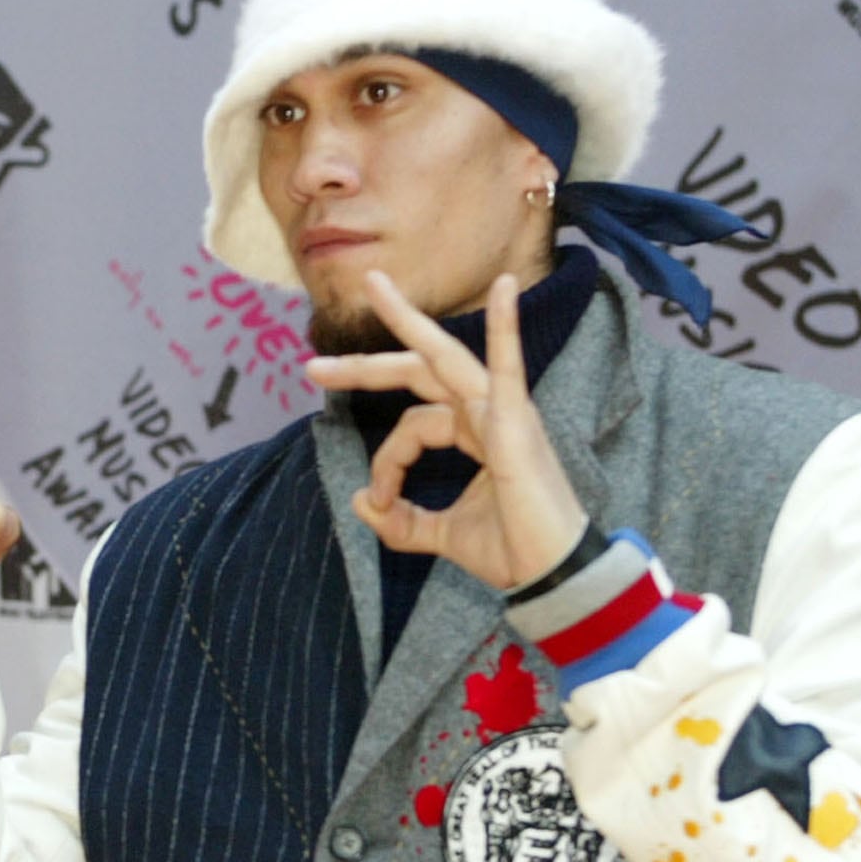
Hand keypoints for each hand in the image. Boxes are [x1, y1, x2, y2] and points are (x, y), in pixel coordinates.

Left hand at [300, 269, 588, 590]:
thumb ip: (400, 521)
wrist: (550, 576)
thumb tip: (358, 502)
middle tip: (310, 368)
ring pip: (443, 360)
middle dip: (364, 367)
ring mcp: (504, 413)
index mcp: (473, 432)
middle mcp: (487, 413)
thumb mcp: (439, 535)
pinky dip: (506, 328)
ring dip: (405, 322)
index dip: (384, 464)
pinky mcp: (517, 424)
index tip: (378, 501)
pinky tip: (507, 287)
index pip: (411, 428)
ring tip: (372, 285)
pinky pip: (508, 368)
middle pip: (418, 373)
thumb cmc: (510, 550)